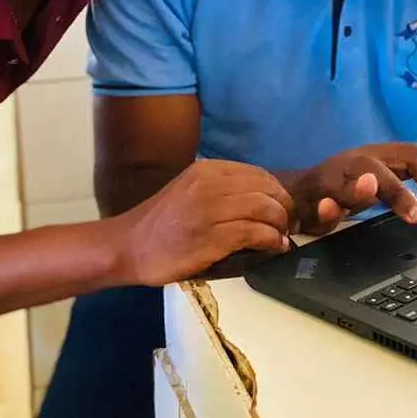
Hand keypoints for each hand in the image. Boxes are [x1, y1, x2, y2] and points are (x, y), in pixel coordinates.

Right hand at [111, 160, 293, 286]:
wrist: (128, 246)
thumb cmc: (161, 224)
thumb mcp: (191, 191)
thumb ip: (223, 190)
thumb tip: (264, 202)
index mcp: (208, 170)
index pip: (258, 174)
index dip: (278, 192)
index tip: (283, 209)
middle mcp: (210, 183)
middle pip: (267, 189)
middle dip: (285, 208)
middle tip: (288, 225)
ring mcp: (210, 209)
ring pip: (265, 208)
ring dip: (280, 225)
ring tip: (281, 238)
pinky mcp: (211, 236)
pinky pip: (255, 232)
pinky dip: (271, 240)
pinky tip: (272, 247)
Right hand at [285, 144, 416, 235]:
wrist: (294, 194)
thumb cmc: (340, 185)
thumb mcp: (378, 171)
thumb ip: (406, 167)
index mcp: (374, 155)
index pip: (409, 153)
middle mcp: (353, 163)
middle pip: (379, 166)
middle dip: (400, 191)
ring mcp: (331, 180)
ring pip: (347, 180)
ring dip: (363, 188)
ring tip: (372, 191)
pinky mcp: (311, 199)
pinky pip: (319, 203)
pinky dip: (326, 208)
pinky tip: (329, 209)